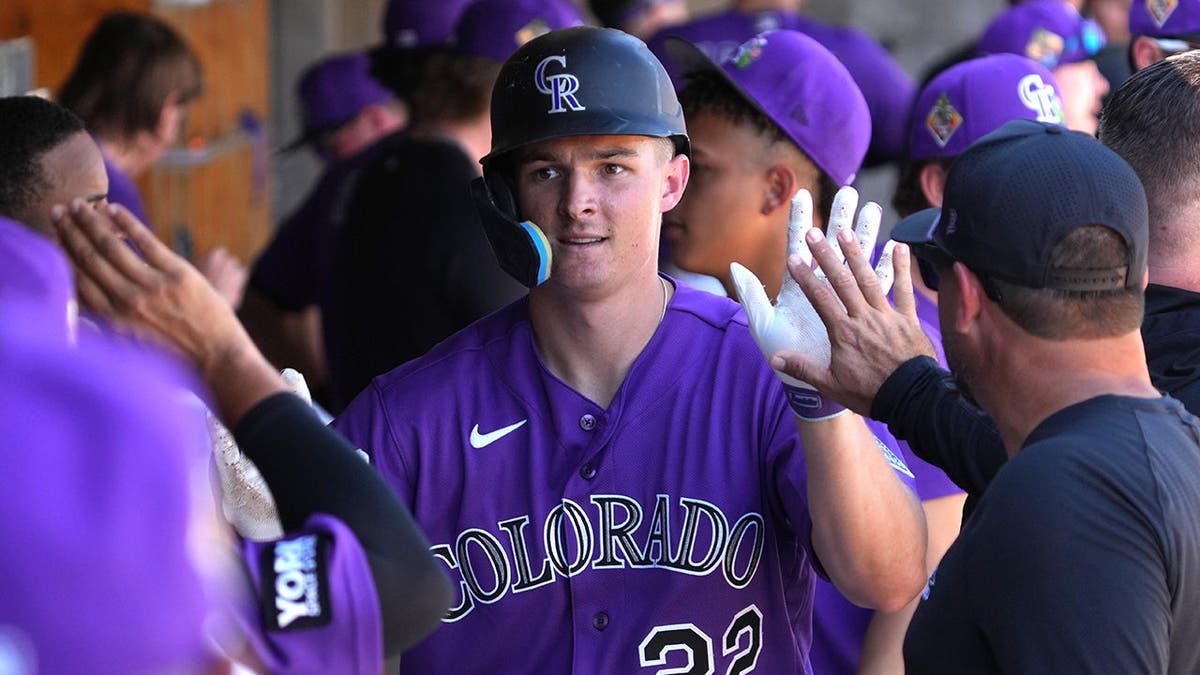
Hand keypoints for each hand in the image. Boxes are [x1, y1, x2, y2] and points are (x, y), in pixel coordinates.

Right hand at [51, 200, 252, 379]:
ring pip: (111, 246)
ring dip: (92, 222)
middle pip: (89, 258)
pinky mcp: (178, 274)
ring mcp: (152, 287)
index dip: (61, 253)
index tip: (51, 234)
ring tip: (81, 205)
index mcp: (111, 320)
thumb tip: (76, 308)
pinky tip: (114, 209)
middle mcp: (126, 302)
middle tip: (58, 211)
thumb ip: (104, 327)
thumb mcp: (129, 348)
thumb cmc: (173, 356)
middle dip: (70, 232)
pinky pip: (145, 241)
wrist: (216, 358)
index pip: (76, 279)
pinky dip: (127, 222)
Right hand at [731, 187, 891, 419]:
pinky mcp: (908, 319)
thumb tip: (774, 358)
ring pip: (869, 279)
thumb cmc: (870, 393)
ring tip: (846, 231)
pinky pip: (904, 290)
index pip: (819, 298)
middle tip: (815, 232)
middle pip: (842, 281)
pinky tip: (899, 246)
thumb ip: (802, 368)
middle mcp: (863, 317)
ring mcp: (887, 315)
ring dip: (857, 254)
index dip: (805, 277)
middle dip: (827, 255)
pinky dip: (902, 268)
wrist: (911, 400)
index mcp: (842, 332)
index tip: (793, 258)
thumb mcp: (830, 385)